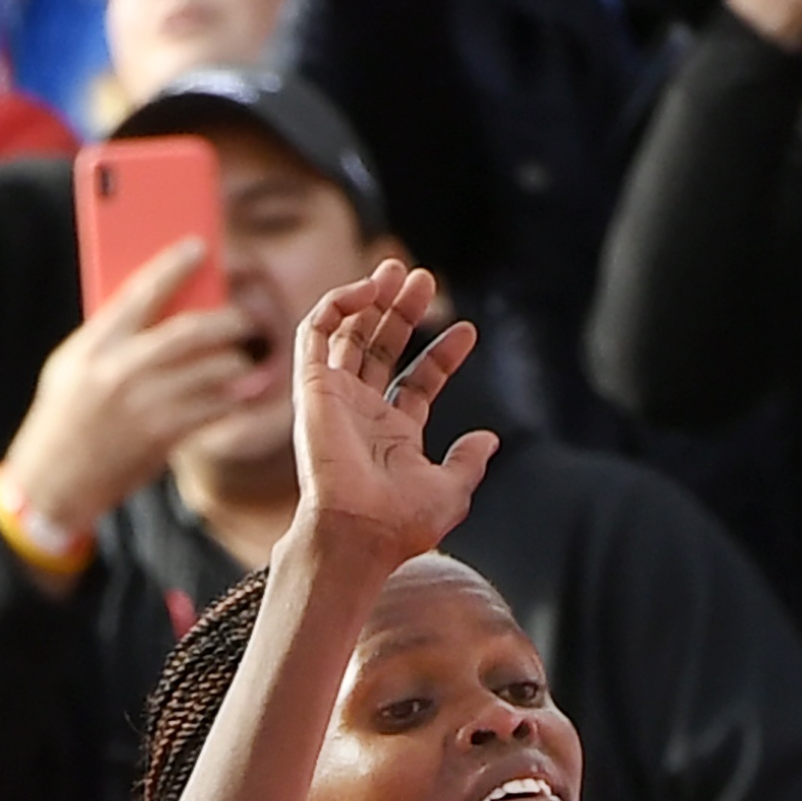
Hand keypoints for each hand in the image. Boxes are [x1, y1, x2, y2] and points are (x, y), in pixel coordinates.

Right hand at [0, 239, 257, 558]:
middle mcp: (119, 372)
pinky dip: (230, 399)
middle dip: (226, 320)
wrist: (53, 482)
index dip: (174, 264)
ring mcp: (144, 406)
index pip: (142, 291)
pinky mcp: (162, 438)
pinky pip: (214, 408)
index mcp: (93, 346)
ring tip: (240, 361)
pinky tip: (234, 394)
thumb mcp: (71, 366)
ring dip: (234, 363)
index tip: (198, 247)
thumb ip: (110, 334)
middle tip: (243, 318)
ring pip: (212, 370)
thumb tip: (162, 302)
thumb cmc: (64, 417)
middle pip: (190, 331)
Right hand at [289, 260, 496, 568]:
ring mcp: (334, 398)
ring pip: (347, 333)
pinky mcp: (311, 386)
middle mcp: (361, 413)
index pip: (416, 381)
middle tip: (424, 278)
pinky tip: (369, 288)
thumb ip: (468, 462)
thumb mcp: (451, 491)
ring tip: (398, 269)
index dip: (441, 354)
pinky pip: (315, 331)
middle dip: (402, 312)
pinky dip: (338, 303)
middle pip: (381, 348)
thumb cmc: (399, 523)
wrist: (357, 531)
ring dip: (370, 298)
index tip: (467, 330)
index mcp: (393, 435)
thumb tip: (490, 439)